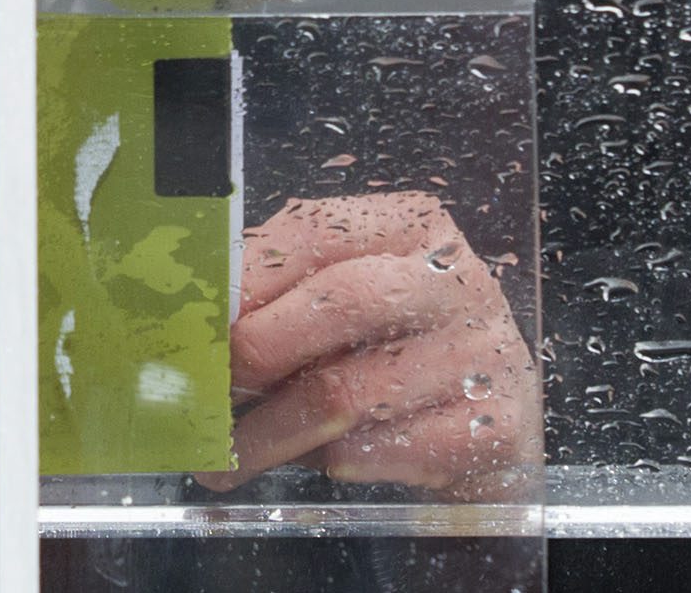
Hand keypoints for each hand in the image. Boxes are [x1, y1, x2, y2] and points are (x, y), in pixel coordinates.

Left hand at [214, 193, 536, 493]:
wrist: (487, 422)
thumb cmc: (395, 348)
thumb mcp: (343, 300)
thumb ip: (280, 294)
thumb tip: (195, 319)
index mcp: (408, 225)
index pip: (315, 232)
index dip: (245, 280)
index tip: (195, 322)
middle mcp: (453, 279)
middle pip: (341, 303)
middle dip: (258, 350)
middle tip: (204, 389)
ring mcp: (482, 352)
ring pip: (351, 391)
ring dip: (272, 431)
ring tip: (227, 452)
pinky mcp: (495, 427)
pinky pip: (386, 450)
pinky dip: (335, 462)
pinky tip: (315, 463)